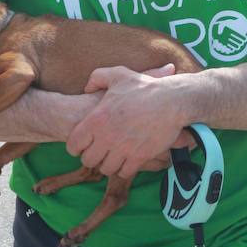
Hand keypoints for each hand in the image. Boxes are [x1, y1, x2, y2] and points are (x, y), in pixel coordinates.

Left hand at [67, 64, 189, 180]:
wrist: (172, 100)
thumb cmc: (145, 87)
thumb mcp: (118, 74)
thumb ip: (97, 78)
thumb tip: (87, 88)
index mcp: (97, 119)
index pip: (74, 145)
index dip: (76, 147)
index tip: (83, 145)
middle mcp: (107, 137)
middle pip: (88, 160)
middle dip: (91, 157)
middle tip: (99, 151)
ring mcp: (123, 149)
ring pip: (106, 169)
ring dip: (108, 164)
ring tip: (113, 156)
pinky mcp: (139, 157)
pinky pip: (124, 172)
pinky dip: (124, 168)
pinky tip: (128, 159)